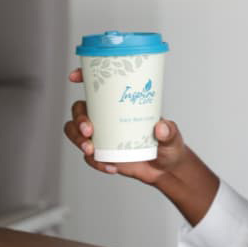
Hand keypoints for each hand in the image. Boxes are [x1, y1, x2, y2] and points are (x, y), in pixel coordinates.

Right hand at [64, 68, 218, 223]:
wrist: (166, 169)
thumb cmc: (168, 144)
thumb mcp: (172, 136)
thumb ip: (169, 132)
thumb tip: (160, 127)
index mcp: (121, 104)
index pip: (99, 86)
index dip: (83, 77)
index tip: (74, 77)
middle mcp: (107, 116)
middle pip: (79, 109)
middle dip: (78, 118)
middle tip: (89, 131)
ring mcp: (102, 135)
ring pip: (75, 131)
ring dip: (78, 140)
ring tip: (91, 151)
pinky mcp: (102, 153)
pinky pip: (88, 156)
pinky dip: (95, 162)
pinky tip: (111, 167)